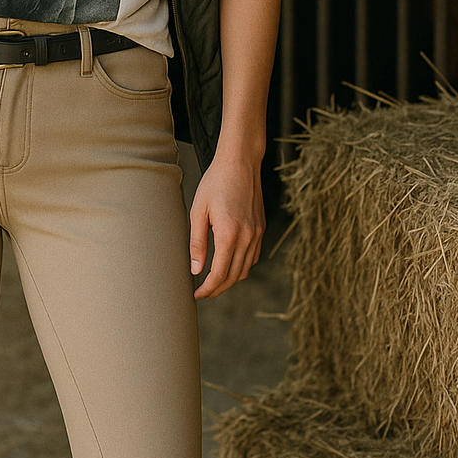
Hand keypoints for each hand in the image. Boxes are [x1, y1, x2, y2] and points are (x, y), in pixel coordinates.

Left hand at [188, 153, 264, 298]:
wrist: (240, 162)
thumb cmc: (215, 182)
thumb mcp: (198, 211)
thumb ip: (197, 243)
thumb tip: (196, 269)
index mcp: (229, 234)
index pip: (219, 274)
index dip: (208, 288)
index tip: (197, 294)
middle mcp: (247, 237)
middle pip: (234, 276)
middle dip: (218, 289)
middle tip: (204, 293)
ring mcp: (257, 233)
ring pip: (246, 269)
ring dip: (230, 280)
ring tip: (215, 282)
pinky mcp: (261, 228)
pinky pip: (253, 256)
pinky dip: (242, 266)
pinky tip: (230, 264)